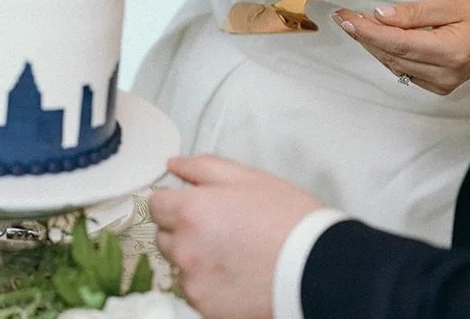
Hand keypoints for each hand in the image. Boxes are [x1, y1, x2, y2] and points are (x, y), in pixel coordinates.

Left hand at [150, 154, 323, 318]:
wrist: (314, 267)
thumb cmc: (285, 217)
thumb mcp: (247, 177)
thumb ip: (203, 167)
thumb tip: (173, 166)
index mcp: (191, 211)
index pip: (155, 204)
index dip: (173, 200)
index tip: (193, 204)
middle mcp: (185, 249)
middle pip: (164, 235)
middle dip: (183, 229)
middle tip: (218, 226)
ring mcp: (193, 282)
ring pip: (179, 265)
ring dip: (195, 257)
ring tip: (231, 252)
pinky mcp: (205, 308)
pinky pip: (195, 290)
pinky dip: (208, 283)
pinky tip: (235, 274)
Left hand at [334, 0, 469, 92]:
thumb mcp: (450, 2)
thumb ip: (414, 12)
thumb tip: (379, 16)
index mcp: (449, 51)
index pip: (397, 43)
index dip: (367, 31)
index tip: (346, 18)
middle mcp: (444, 74)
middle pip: (392, 56)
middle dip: (365, 36)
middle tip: (345, 17)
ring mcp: (442, 84)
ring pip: (395, 65)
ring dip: (374, 45)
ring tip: (357, 23)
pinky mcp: (440, 87)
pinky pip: (405, 70)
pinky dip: (390, 53)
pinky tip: (380, 37)